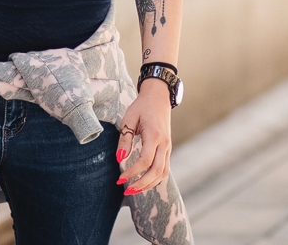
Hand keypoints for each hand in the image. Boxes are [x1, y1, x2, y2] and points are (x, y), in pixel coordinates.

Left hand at [116, 80, 172, 195]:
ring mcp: (168, 147)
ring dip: (149, 184)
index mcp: (154, 136)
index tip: (120, 179)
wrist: (158, 97)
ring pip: (162, 173)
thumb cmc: (141, 106)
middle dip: (141, 184)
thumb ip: (124, 139)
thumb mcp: (129, 119)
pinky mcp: (167, 149)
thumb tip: (119, 159)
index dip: (132, 172)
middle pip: (156, 171)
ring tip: (133, 190)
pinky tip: (143, 182)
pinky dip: (154, 178)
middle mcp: (164, 144)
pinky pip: (164, 168)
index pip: (145, 161)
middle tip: (126, 191)